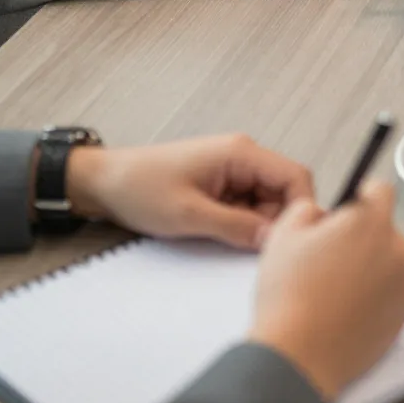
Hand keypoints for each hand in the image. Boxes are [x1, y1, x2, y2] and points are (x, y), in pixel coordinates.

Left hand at [65, 135, 314, 249]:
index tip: (291, 240)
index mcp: (241, 153)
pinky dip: (241, 224)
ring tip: (226, 240)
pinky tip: (220, 235)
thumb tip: (274, 240)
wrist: (102, 182)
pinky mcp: (222, 185)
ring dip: (255, 225)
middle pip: (284, 192)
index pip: (295, 176)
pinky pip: (247, 206)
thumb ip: (236, 227)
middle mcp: (243, 157)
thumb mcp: (189, 214)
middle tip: (252, 249)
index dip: (301, 208)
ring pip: (267, 202)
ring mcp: (233, 171)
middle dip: (275, 222)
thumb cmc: (140, 188)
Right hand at [248, 181, 403, 400]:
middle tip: (328, 258)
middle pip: (384, 230)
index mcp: (369, 223)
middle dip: (360, 238)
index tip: (345, 211)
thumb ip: (307, 208)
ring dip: (368, 268)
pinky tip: (344, 310)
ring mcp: (402, 284)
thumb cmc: (290, 296)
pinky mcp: (402, 315)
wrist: (299, 355)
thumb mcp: (283, 235)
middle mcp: (396, 249)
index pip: (380, 191)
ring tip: (332, 290)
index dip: (360, 198)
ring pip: (388, 263)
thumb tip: (320, 213)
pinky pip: (390, 294)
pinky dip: (373, 297)